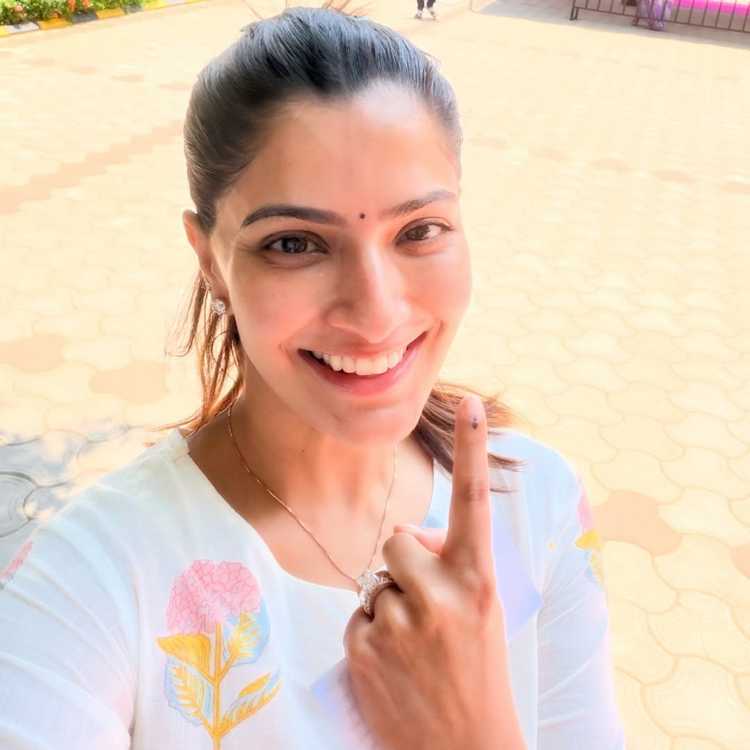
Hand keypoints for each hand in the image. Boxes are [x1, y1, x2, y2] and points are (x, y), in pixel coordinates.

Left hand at [343, 395, 525, 749]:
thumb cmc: (477, 671)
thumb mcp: (482, 611)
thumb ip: (452, 563)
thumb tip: (411, 538)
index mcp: (479, 580)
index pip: (474, 502)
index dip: (473, 449)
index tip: (469, 400)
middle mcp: (443, 595)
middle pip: (399, 538)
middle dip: (407, 563)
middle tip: (428, 609)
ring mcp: (402, 623)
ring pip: (377, 579)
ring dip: (390, 603)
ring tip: (415, 645)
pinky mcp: (366, 649)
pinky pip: (358, 615)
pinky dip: (371, 635)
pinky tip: (394, 667)